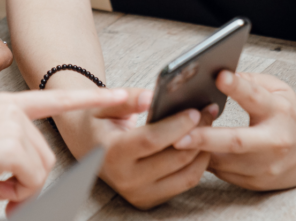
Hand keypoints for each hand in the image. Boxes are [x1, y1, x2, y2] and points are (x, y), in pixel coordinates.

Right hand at [0, 88, 129, 219]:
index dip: (98, 98)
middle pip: (46, 156)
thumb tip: (34, 182)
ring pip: (41, 172)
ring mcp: (12, 125)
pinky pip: (31, 182)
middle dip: (25, 183)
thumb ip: (11, 152)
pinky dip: (11, 195)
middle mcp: (11, 109)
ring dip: (16, 191)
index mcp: (4, 105)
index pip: (57, 99)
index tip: (129, 96)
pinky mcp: (10, 145)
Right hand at [61, 88, 215, 208]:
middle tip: (208, 112)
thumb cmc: (97, 122)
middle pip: (173, 159)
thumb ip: (128, 99)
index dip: (176, 125)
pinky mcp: (149, 200)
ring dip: (203, 150)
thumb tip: (152, 96)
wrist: (87, 147)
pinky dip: (197, 163)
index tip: (195, 111)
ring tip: (209, 126)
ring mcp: (138, 193)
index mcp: (110, 153)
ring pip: (186, 174)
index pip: (151, 140)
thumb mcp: (103, 105)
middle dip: (197, 134)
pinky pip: (184, 183)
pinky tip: (201, 144)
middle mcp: (125, 179)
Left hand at [174, 71, 295, 190]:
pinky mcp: (260, 183)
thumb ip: (246, 80)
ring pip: (224, 162)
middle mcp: (275, 141)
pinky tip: (192, 152)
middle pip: (237, 142)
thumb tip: (212, 74)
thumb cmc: (290, 111)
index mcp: (279, 111)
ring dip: (197, 152)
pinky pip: (224, 174)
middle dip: (205, 139)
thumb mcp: (275, 88)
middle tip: (177, 136)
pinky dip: (206, 162)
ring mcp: (268, 166)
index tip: (219, 76)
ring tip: (174, 140)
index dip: (236, 87)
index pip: (255, 97)